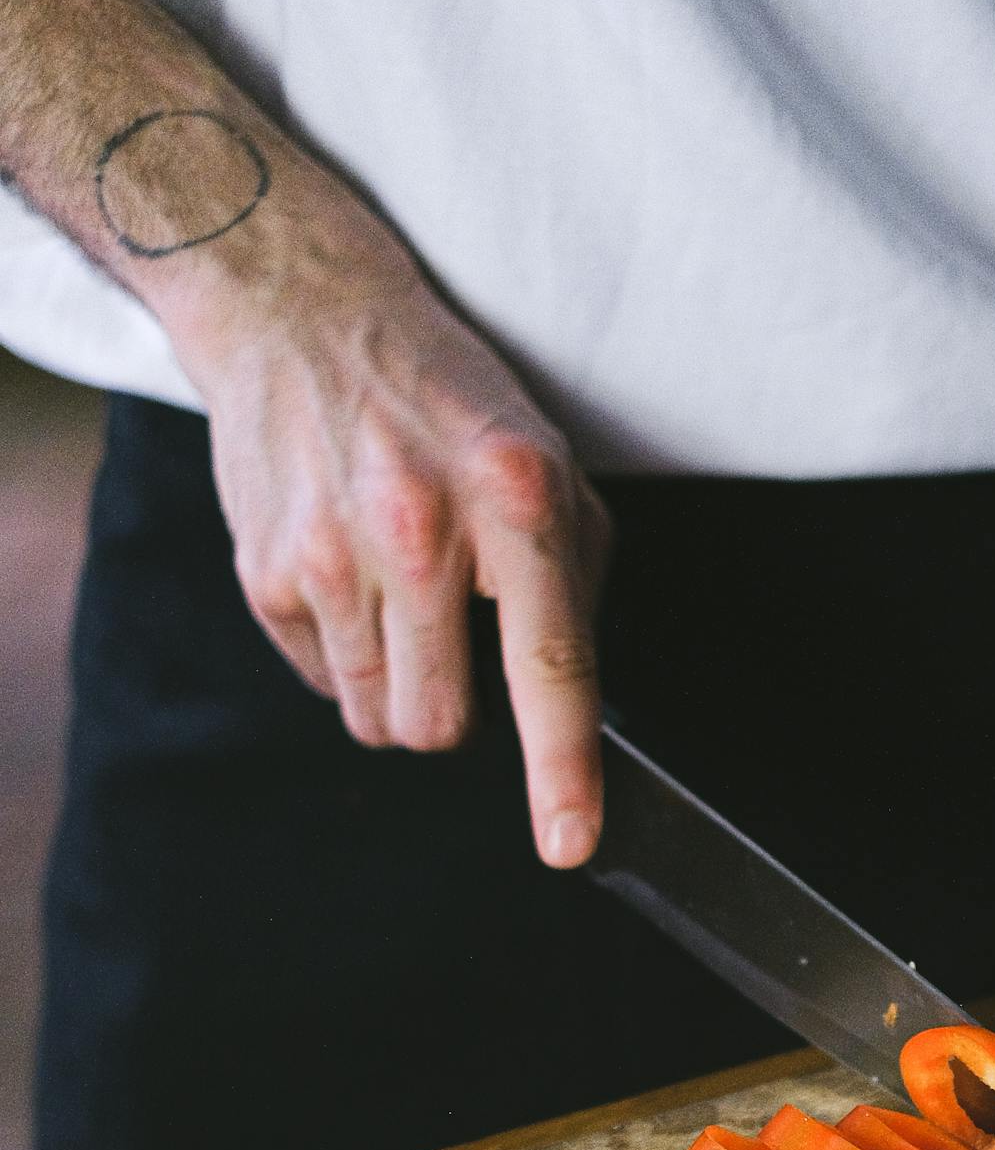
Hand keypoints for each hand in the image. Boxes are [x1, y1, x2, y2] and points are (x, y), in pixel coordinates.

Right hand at [182, 238, 611, 865]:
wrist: (296, 307)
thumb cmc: (440, 394)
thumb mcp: (543, 458)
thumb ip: (572, 576)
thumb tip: (571, 696)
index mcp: (515, 496)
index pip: (548, 664)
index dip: (562, 769)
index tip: (568, 843)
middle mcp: (420, 526)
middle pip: (441, 726)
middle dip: (455, 712)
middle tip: (455, 640)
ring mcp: (332, 552)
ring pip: (380, 720)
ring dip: (400, 686)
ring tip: (399, 596)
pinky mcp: (267, 569)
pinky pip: (325, 682)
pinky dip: (346, 652)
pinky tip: (349, 573)